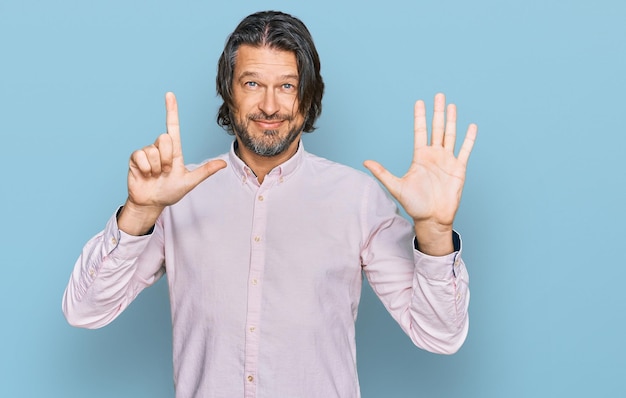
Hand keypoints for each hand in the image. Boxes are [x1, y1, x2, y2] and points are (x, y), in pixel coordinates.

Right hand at [118, 92, 226, 234]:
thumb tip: (223, 163)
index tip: (170, 94)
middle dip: (166, 158)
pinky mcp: (135, 158)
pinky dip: (145, 168)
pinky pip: (140, 156)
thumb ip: (205, 171)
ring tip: (155, 175)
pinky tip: (145, 174)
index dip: (171, 110)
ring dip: (156, 166)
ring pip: (153, 150)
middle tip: (165, 171)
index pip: (173, 126)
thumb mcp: (189, 182)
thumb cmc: (170, 192)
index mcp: (174, 151)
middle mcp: (160, 148)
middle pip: (164, 138)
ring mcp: (147, 152)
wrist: (152, 203)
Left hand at [364, 93, 476, 254]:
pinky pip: (465, 150)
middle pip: (436, 128)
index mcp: (420, 157)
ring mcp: (447, 161)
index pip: (420, 131)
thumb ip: (382, 173)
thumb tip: (365, 161)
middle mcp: (434, 156)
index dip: (420, 117)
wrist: (432, 219)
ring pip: (450, 135)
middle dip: (437, 112)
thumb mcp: (396, 187)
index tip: (419, 102)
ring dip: (452, 120)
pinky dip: (469, 139)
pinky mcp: (459, 169)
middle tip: (438, 95)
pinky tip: (471, 126)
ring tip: (452, 105)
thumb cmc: (414, 204)